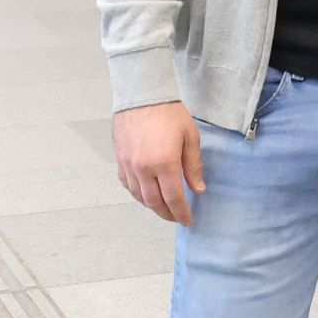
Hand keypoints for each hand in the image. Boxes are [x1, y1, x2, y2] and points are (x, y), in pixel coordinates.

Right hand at [113, 101, 203, 224]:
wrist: (141, 95)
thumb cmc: (169, 113)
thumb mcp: (190, 137)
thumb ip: (193, 166)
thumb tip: (198, 189)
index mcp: (164, 163)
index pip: (174, 198)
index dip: (181, 213)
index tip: (187, 221)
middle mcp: (143, 168)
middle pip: (154, 202)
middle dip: (167, 214)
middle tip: (176, 217)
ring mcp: (128, 165)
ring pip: (139, 196)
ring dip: (152, 206)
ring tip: (163, 208)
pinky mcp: (119, 160)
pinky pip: (127, 185)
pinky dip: (138, 194)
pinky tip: (146, 193)